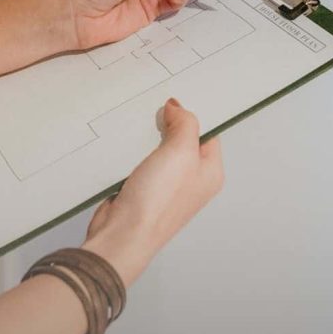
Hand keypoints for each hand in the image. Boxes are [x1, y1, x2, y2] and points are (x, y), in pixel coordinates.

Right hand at [83, 99, 222, 285]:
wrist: (123, 234)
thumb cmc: (158, 202)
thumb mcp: (180, 152)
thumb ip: (185, 125)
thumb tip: (178, 108)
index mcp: (209, 173)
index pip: (208, 134)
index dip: (193, 115)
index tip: (177, 99)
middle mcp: (190, 181)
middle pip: (182, 140)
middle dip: (167, 125)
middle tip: (155, 110)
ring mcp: (166, 186)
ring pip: (158, 150)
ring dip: (147, 138)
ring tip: (139, 127)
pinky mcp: (142, 189)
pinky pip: (140, 161)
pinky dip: (133, 152)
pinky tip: (126, 145)